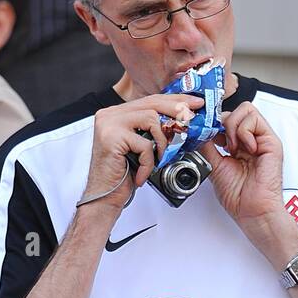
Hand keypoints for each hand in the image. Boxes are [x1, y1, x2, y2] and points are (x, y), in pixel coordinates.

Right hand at [84, 93, 206, 207]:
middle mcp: (111, 114)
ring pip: (151, 119)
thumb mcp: (140, 146)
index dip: (174, 101)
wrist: (104, 196)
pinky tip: (142, 174)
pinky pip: (145, 144)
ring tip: (159, 159)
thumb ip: (152, 130)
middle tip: (191, 118)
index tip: (193, 103)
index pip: (150, 100)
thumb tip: (182, 120)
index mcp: (117, 113)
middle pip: (152, 104)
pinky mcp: (112, 137)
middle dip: (176, 111)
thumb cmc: (122, 175)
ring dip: (162, 143)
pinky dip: (149, 163)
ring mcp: (109, 123)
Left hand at [203, 104, 284, 226]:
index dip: (213, 121)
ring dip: (232, 127)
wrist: (252, 210)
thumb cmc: (238, 196)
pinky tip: (244, 149)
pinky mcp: (271, 140)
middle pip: (234, 111)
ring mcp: (261, 139)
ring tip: (232, 148)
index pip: (225, 120)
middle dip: (221, 123)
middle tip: (218, 142)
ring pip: (244, 109)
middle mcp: (249, 140)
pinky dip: (244, 131)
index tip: (203, 130)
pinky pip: (254, 118)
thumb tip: (198, 130)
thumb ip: (207, 146)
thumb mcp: (214, 166)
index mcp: (236, 146)